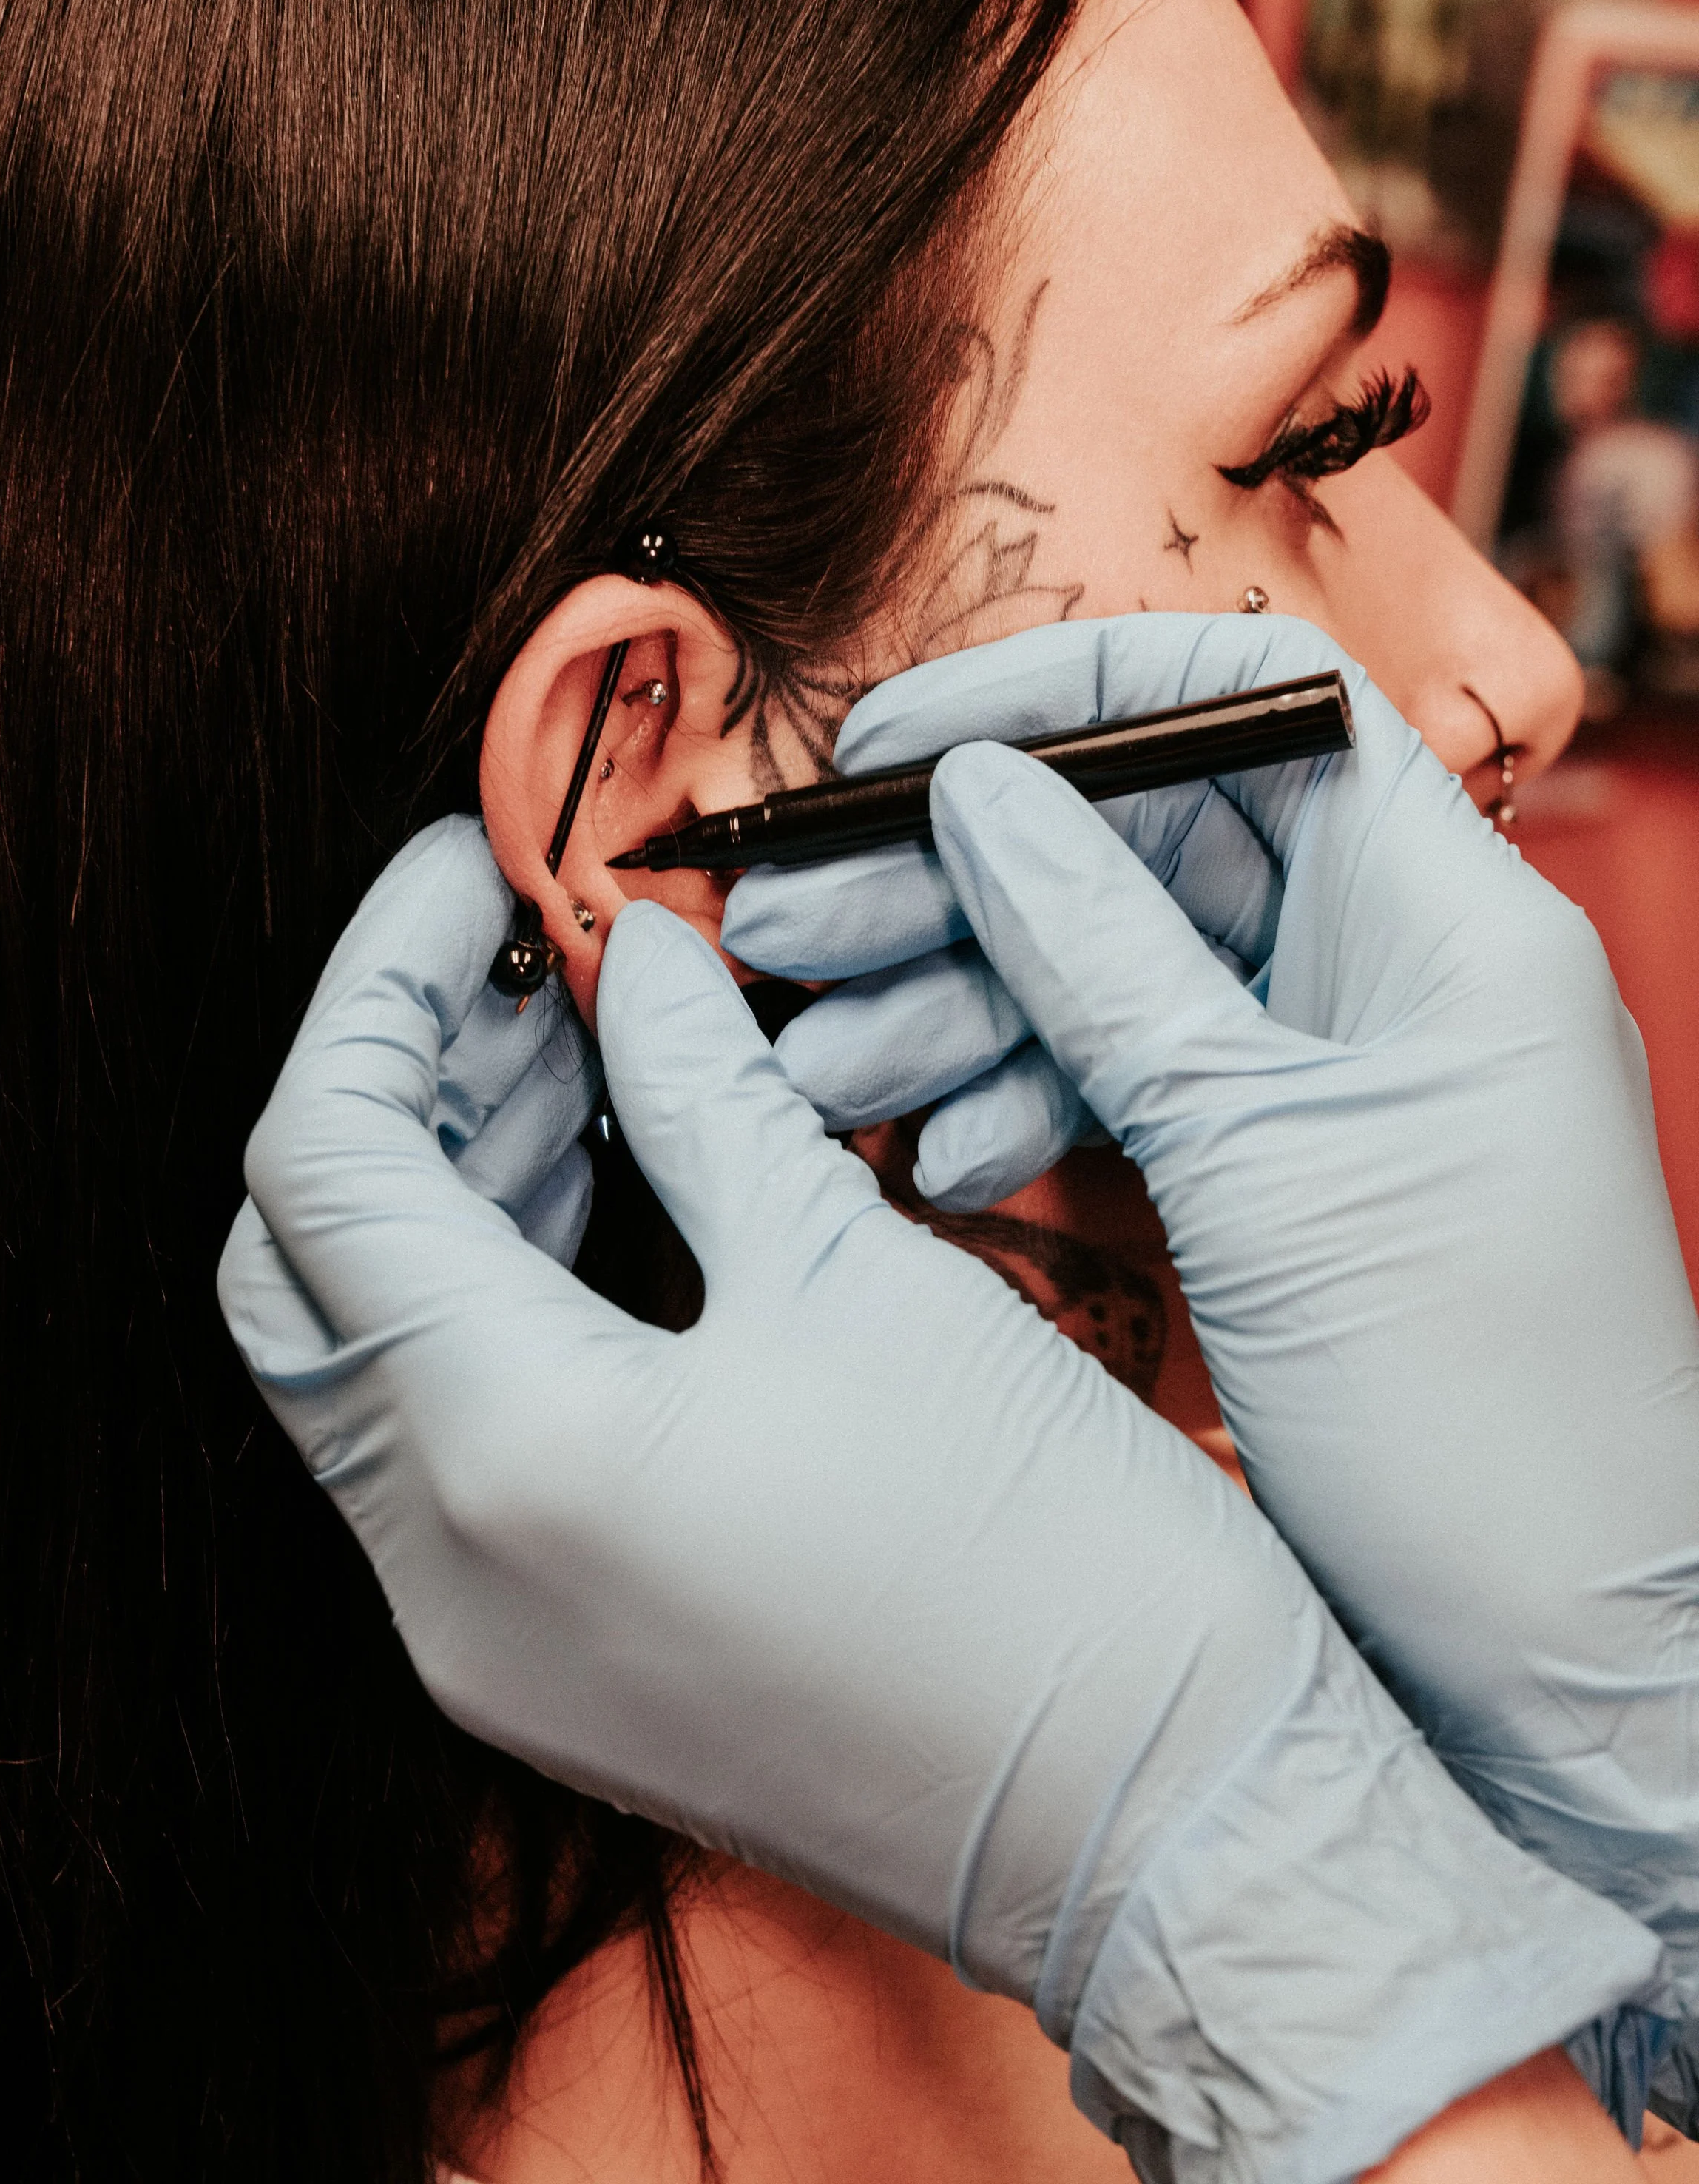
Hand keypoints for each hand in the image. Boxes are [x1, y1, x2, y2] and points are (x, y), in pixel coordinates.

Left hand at [218, 817, 1654, 2183]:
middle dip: (398, 1083)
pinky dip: (494, 1301)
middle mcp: (446, 1574)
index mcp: (507, 1454)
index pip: (329, 1155)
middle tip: (530, 961)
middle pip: (305, 1268)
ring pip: (371, 1358)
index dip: (387, 980)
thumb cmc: (1054, 1562)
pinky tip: (615, 1199)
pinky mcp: (561, 1669)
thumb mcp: (864, 1276)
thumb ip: (712, 1095)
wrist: (1175, 1836)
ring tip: (582, 1054)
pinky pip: (452, 1448)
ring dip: (444, 1188)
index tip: (482, 869)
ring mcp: (491, 1643)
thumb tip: (647, 961)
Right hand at [722, 612, 1698, 2132]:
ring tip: (821, 1057)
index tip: (903, 738)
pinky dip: (1026, 1108)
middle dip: (962, 879)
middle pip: (1148, 845)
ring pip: (1115, 977)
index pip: (1251, 704)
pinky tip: (933, 1154)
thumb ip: (1106, 959)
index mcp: (1445, 913)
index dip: (1070, 693)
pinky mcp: (1277, 1176)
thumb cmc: (1477, 1415)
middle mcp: (1392, 969)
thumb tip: (978, 791)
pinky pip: (1130, 1093)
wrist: (1560, 1660)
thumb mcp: (1257, 1158)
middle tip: (793, 924)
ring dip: (961, 1006)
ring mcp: (1331, 1076)